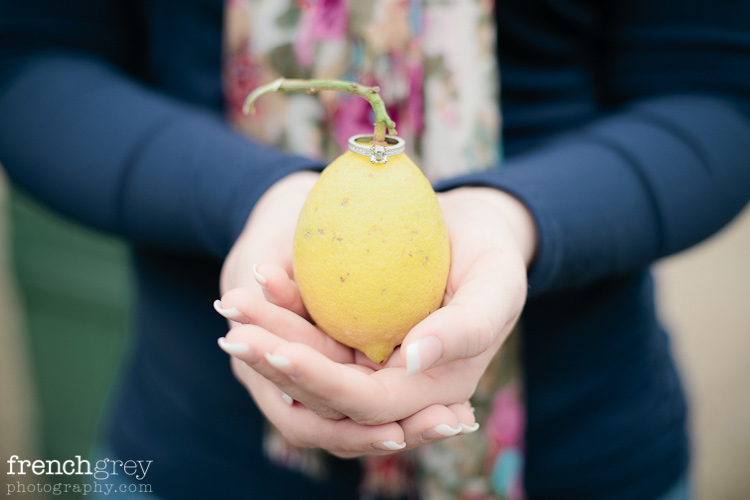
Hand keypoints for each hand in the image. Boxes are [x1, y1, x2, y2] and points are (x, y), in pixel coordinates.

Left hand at [219, 185, 535, 442]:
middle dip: (277, 364)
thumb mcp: (497, 284)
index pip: (367, 402)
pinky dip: (284, 308)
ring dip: (269, 337)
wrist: (477, 228)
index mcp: (433, 388)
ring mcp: (372, 358)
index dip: (320, 384)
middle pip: (326, 390)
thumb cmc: (494, 254)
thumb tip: (411, 360)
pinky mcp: (355, 331)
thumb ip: (468, 328)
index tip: (276, 354)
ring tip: (232, 304)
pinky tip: (258, 279)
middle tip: (233, 333)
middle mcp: (396, 382)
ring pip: (312, 361)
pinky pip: (312, 329)